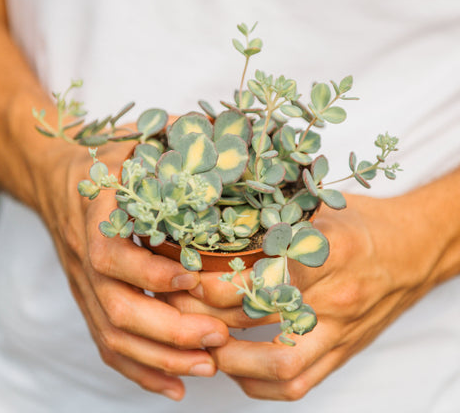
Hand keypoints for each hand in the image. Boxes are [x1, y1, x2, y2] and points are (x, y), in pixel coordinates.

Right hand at [37, 142, 228, 400]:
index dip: (148, 272)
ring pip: (114, 336)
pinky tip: (176, 385)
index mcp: (94, 217)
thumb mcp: (132, 140)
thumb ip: (170, 135)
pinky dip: (141, 370)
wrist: (56, 179)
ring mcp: (86, 286)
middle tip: (218, 335)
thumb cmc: (103, 160)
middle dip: (168, 328)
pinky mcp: (91, 302)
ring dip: (161, 357)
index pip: (111, 255)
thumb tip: (218, 132)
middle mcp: (85, 259)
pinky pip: (109, 345)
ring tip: (209, 365)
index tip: (191, 282)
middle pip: (115, 307)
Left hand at [167, 193, 439, 399]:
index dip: (215, 281)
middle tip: (175, 307)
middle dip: (207, 316)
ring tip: (196, 341)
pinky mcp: (344, 351)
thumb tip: (221, 226)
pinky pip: (299, 384)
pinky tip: (235, 368)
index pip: (260, 275)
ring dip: (228, 359)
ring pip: (277, 364)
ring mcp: (341, 330)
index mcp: (330, 250)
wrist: (415, 249)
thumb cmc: (365, 223)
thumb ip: (279, 220)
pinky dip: (258, 383)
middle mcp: (336, 295)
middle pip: (259, 319)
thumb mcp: (322, 207)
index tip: (184, 275)